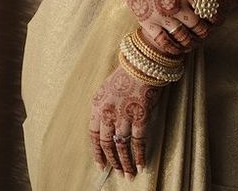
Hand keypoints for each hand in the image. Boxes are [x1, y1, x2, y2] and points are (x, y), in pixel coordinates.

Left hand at [89, 65, 161, 179]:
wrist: (143, 62)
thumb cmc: (127, 73)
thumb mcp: (107, 89)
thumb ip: (105, 107)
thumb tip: (107, 127)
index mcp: (97, 105)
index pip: (94, 135)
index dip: (97, 152)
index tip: (101, 165)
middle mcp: (107, 113)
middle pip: (107, 144)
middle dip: (112, 161)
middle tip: (117, 173)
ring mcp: (123, 116)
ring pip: (122, 146)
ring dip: (126, 163)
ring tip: (129, 175)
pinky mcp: (140, 117)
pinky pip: (138, 142)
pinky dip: (140, 155)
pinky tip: (141, 165)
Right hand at [122, 0, 229, 54]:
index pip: (209, 10)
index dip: (216, 17)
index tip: (216, 19)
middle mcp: (177, 6)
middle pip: (199, 27)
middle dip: (206, 32)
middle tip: (206, 32)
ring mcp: (162, 16)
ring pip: (184, 38)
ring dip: (192, 42)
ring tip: (193, 41)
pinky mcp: (148, 24)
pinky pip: (164, 42)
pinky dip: (174, 49)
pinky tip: (178, 48)